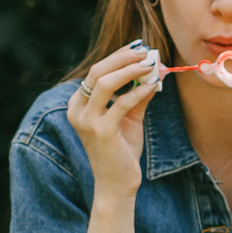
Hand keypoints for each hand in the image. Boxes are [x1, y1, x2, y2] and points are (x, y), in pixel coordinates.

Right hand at [64, 42, 158, 197]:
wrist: (117, 184)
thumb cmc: (121, 151)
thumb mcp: (130, 118)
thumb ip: (137, 95)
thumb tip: (153, 70)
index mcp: (78, 104)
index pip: (96, 72)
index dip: (118, 56)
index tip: (139, 48)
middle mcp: (77, 110)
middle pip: (98, 72)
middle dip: (123, 58)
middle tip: (146, 51)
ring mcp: (87, 121)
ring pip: (105, 83)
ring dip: (130, 70)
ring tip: (150, 64)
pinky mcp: (102, 132)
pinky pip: (121, 103)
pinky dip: (139, 91)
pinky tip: (153, 85)